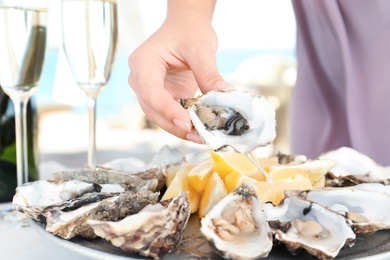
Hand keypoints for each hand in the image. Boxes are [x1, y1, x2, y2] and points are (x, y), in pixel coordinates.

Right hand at [128, 0, 233, 142]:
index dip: (167, 110)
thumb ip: (209, 73)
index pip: (151, 92)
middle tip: (199, 136)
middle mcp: (140, 78)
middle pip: (152, 109)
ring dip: (179, 128)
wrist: (186, 27)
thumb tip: (223, 95)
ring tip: (202, 136)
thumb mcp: (201, 48)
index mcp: (143, 62)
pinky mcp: (162, 96)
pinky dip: (184, 122)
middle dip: (175, 125)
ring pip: (159, 116)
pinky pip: (169, 113)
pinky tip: (200, 129)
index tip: (186, 123)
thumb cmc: (188, 31)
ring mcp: (149, 89)